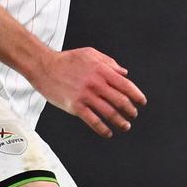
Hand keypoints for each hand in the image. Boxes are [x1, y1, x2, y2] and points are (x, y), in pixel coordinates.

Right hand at [32, 46, 146, 137]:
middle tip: (133, 115)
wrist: (44, 66)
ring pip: (109, 113)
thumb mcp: (90, 54)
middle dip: (130, 110)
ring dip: (120, 121)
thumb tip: (125, 73)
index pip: (126, 85)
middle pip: (120, 101)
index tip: (142, 102)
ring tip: (125, 126)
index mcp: (102, 71)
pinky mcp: (75, 106)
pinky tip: (108, 132)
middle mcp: (96, 84)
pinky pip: (93, 120)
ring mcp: (86, 96)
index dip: (136, 95)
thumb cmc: (67, 60)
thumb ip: (110, 63)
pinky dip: (102, 129)